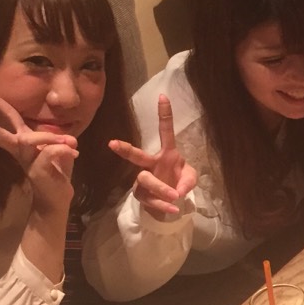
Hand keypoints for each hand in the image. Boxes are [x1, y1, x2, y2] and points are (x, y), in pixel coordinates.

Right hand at [0, 88, 77, 173]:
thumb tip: (68, 140)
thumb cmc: (56, 171)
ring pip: (29, 139)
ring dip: (49, 137)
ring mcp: (27, 162)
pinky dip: (65, 150)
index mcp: (23, 142)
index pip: (8, 119)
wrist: (58, 199)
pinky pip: (51, 151)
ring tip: (68, 142)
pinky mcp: (37, 171)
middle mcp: (21, 151)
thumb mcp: (60, 150)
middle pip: (1, 134)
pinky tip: (74, 155)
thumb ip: (60, 140)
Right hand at [108, 94, 197, 216]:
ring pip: (146, 180)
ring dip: (161, 188)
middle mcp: (151, 164)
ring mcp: (143, 179)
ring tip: (175, 196)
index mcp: (166, 153)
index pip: (165, 131)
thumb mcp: (190, 179)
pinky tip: (173, 208)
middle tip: (112, 144)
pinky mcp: (141, 194)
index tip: (163, 96)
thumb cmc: (179, 182)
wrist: (171, 203)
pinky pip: (150, 198)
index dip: (164, 114)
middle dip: (125, 149)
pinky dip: (163, 204)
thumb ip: (189, 181)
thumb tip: (179, 190)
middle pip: (136, 155)